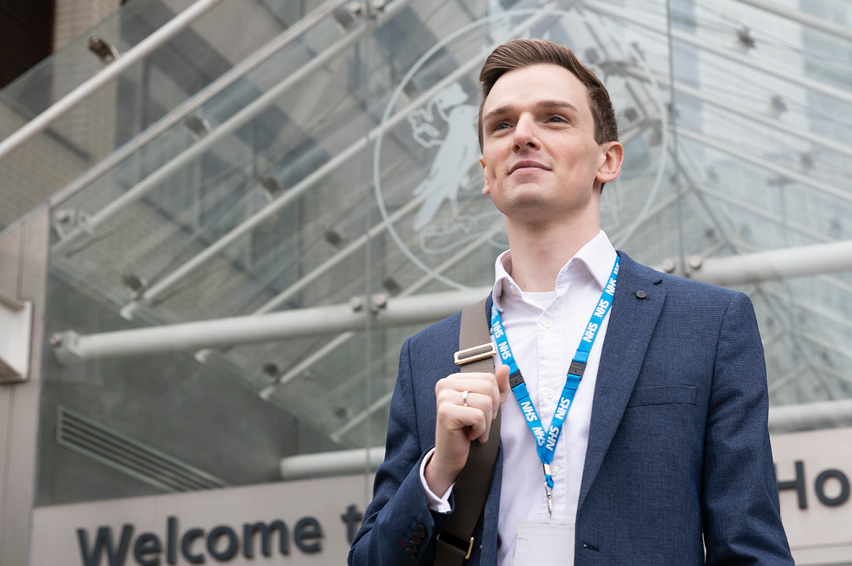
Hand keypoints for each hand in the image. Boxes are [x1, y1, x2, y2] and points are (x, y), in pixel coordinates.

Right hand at [424, 365, 510, 495]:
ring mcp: (444, 397)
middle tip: (479, 423)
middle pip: (488, 388)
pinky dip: (480, 430)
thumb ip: (497, 386)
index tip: (482, 412)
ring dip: (486, 422)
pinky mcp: (446, 413)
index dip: (494, 398)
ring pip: (486, 402)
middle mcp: (445, 384)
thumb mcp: (488, 406)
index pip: (489, 378)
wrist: (451, 455)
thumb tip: (506, 367)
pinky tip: (469, 435)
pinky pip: (478, 416)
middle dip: (491, 410)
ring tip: (474, 429)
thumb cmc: (468, 429)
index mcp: (453, 378)